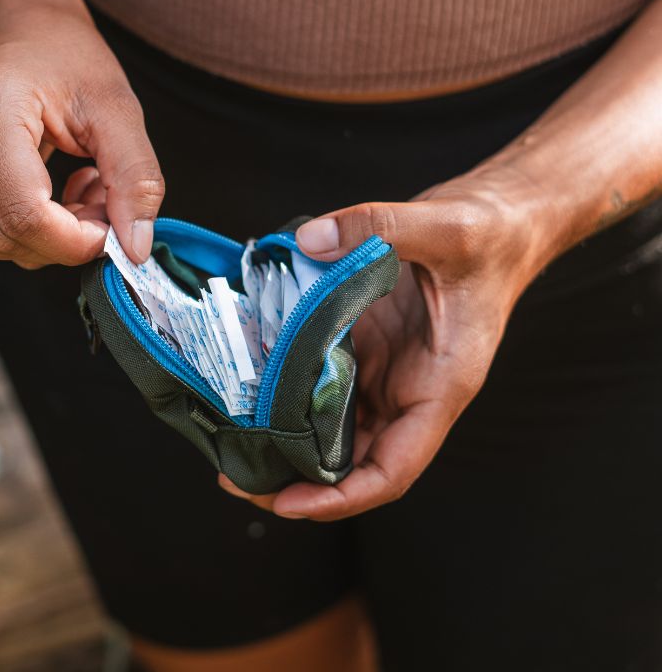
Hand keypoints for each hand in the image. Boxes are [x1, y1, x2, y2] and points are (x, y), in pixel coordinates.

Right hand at [0, 0, 163, 267]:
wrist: (12, 18)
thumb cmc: (66, 53)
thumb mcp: (116, 106)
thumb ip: (135, 177)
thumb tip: (135, 248)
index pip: (23, 212)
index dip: (74, 240)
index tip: (115, 228)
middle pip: (4, 236)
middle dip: (66, 239)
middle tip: (107, 201)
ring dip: (52, 233)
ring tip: (85, 184)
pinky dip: (32, 222)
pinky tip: (55, 183)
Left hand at [219, 170, 547, 519]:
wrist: (497, 221)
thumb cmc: (490, 236)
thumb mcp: (444, 226)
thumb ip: (381, 227)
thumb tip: (309, 240)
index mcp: (439, 386)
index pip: (393, 468)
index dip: (342, 497)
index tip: (287, 503)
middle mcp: (407, 388)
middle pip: (350, 458)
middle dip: (294, 477)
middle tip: (233, 475)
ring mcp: (382, 367)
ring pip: (329, 421)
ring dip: (284, 434)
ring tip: (228, 436)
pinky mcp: (363, 341)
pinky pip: (320, 374)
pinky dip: (286, 382)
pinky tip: (247, 375)